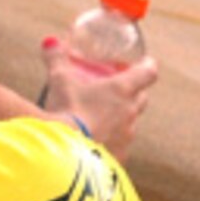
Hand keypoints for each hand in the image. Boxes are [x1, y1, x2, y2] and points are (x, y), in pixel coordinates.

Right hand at [40, 38, 157, 159]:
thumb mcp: (59, 81)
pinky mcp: (117, 158)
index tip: (145, 62)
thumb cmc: (64, 111)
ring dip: (120, 119)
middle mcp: (130, 113)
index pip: (149, 72)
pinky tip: (95, 144)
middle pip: (142, 98)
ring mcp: (126, 138)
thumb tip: (50, 42)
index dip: (148, 65)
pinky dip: (110, 143)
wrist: (62, 154)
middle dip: (133, 92)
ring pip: (130, 124)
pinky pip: (119, 147)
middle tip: (119, 89)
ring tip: (101, 118)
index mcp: (123, 90)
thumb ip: (56, 58)